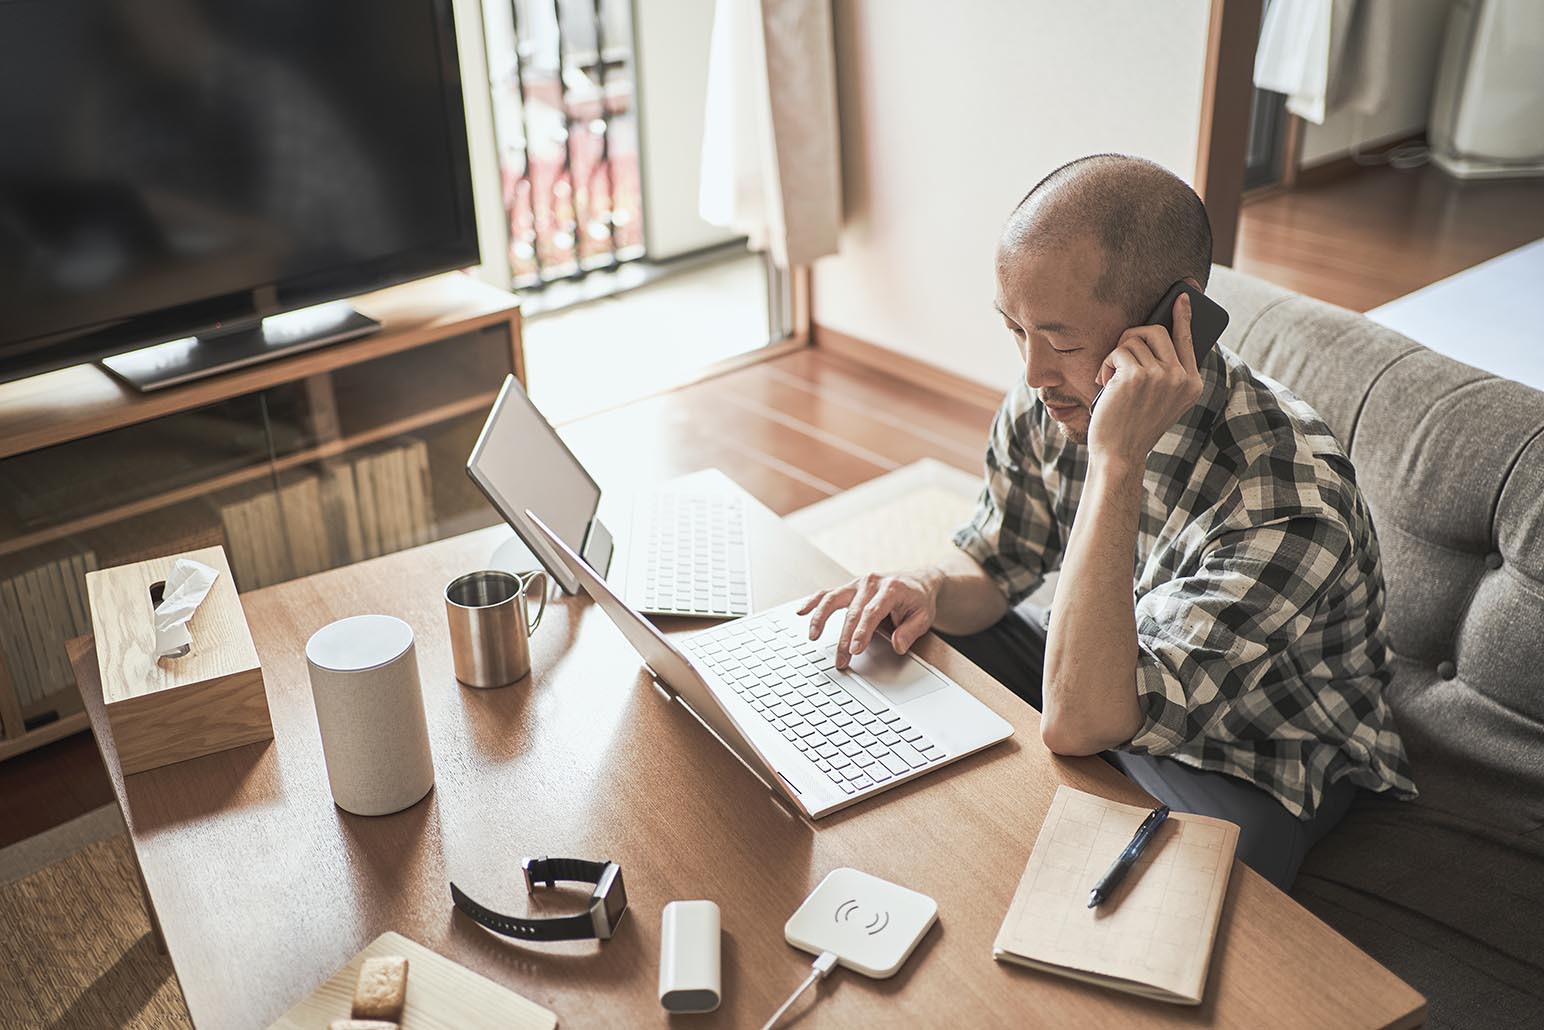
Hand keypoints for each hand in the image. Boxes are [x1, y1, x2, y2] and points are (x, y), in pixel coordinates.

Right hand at [797, 569, 941, 668]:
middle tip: (840, 660)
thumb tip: (898, 645)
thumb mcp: (924, 617)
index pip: (872, 612)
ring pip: (833, 598)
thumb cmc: (918, 600)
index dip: (862, 632)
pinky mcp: (848, 587)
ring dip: (820, 617)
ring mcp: (857, 583)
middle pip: (852, 612)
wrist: (918, 581)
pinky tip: (801, 612)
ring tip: (813, 636)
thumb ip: (911, 631)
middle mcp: (871, 583)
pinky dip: (812, 602)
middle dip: (844, 638)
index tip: (855, 649)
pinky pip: (827, 593)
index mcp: (891, 589)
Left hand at [1088, 293, 1202, 465]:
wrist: (1119, 454)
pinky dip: (1106, 364)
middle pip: (1156, 331)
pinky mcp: (1136, 376)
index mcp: (1192, 384)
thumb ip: (1166, 372)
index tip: (1182, 296)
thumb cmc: (1133, 425)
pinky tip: (1104, 384)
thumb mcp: (1160, 400)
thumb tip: (1156, 332)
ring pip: (1133, 340)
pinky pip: (1117, 351)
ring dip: (1115, 356)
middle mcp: (1181, 378)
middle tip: (1119, 356)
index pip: (1188, 340)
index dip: (1183, 316)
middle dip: (1131, 337)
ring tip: (1110, 380)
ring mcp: (1161, 376)